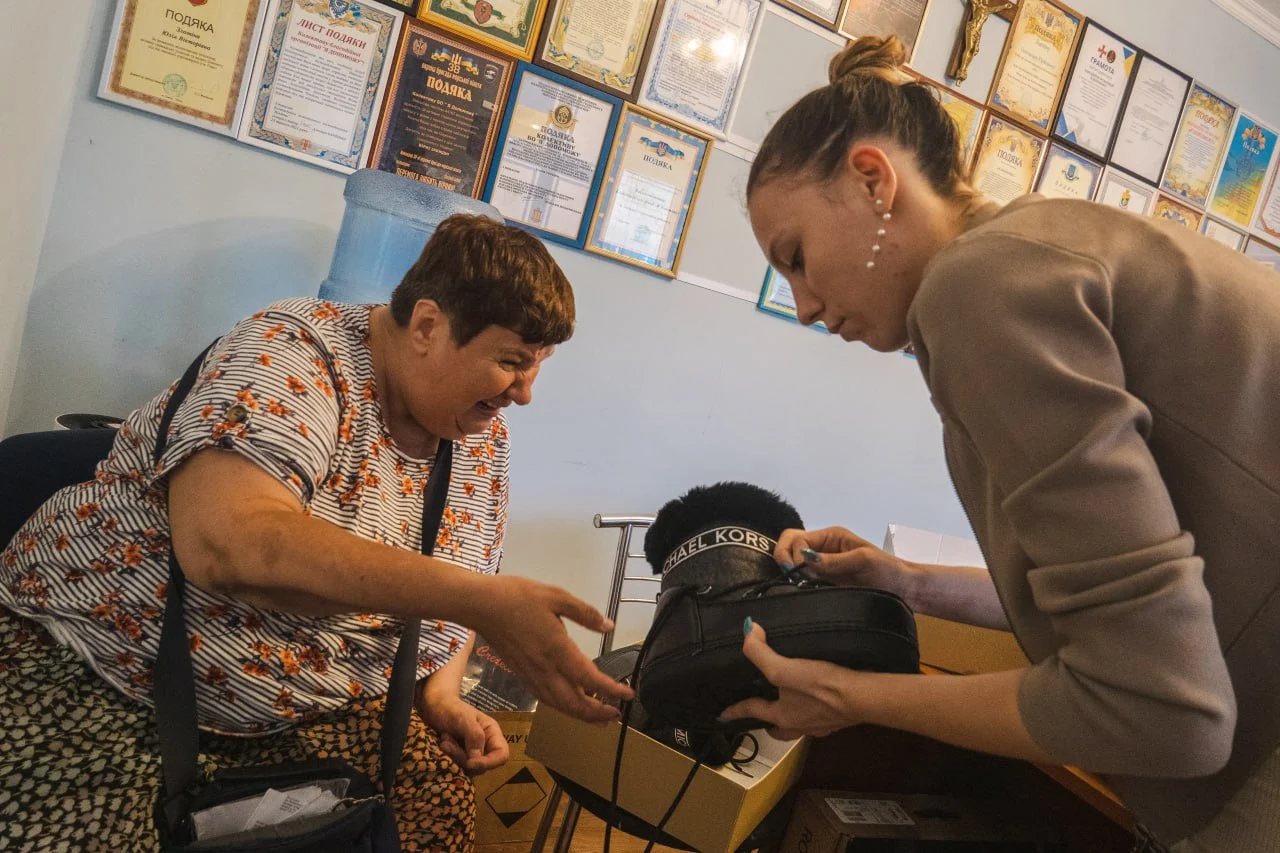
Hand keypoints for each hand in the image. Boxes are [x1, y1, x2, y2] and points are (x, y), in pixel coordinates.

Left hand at [419, 698, 509, 774]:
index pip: (502, 755)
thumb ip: (474, 736)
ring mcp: (472, 754)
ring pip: (469, 769)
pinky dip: (449, 758)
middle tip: (447, 743)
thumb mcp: (463, 718)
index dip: (490, 763)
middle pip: (483, 766)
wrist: (435, 707)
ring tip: (444, 741)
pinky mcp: (460, 758)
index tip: (470, 763)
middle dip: (463, 758)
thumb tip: (475, 760)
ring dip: (454, 757)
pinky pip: (458, 767)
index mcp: (492, 734)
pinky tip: (442, 744)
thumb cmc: (451, 708)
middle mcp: (485, 746)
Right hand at [471, 575, 632, 723]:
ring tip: (599, 717)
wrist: (481, 606)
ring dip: (580, 715)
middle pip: (573, 703)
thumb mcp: (557, 596)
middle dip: (597, 713)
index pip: (589, 679)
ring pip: (558, 705)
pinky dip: (562, 707)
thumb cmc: (518, 597)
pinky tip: (569, 704)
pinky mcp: (521, 675)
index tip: (628, 694)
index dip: (610, 690)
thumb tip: (608, 626)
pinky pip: (545, 699)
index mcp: (557, 649)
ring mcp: (531, 674)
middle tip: (616, 714)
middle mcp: (545, 668)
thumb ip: (585, 613)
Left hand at [719, 622, 863, 739]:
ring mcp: (821, 726)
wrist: (862, 698)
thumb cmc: (821, 686)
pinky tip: (819, 699)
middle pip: (778, 729)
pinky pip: (819, 719)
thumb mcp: (785, 668)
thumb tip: (749, 632)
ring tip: (791, 702)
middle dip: (768, 722)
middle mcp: (800, 725)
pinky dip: (814, 711)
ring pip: (798, 726)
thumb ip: (762, 653)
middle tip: (763, 712)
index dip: (736, 710)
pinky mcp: (838, 720)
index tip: (722, 715)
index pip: (753, 711)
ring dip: (791, 717)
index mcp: (783, 716)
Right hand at [775, 526, 910, 594]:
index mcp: (832, 537)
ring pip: (792, 561)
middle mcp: (823, 549)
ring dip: (789, 570)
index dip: (793, 552)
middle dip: (784, 557)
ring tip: (795, 584)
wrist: (905, 591)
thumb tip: (804, 558)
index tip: (798, 570)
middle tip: (791, 576)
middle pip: (790, 544)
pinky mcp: (824, 583)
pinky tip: (798, 590)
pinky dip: (795, 582)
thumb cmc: (889, 571)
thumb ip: (833, 561)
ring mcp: (822, 566)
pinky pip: (802, 578)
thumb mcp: (863, 561)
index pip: (798, 538)